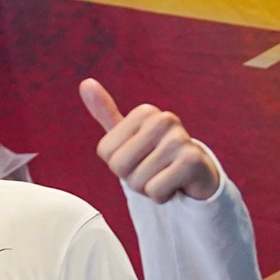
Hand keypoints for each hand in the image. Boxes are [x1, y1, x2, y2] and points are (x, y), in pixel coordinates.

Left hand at [81, 79, 220, 201]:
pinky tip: (174, 185)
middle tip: (151, 169)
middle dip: (131, 177)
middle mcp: (165, 120)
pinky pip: (155, 190)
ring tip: (163, 175)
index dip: (118, 163)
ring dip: (146, 187)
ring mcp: (181, 139)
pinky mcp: (192, 161)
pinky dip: (160, 196)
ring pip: (137, 181)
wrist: (193, 174)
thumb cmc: (153, 155)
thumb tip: (86, 82)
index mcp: (145, 112)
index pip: (105, 152)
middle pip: (119, 166)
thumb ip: (105, 112)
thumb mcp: (126, 135)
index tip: (139, 157)